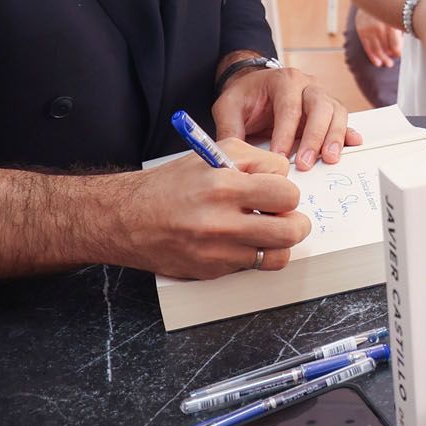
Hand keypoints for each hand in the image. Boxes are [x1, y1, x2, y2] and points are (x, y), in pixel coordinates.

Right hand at [117, 139, 308, 280]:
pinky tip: (241, 240)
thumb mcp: (212, 154)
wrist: (129, 219)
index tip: (275, 190)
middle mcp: (220, 222)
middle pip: (291, 230)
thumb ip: (255, 159)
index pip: (286, 192)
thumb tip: (284, 176)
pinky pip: (252, 267)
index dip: (285, 189)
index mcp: (223, 186)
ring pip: (278, 256)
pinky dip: (253, 254)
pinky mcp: (212, 271)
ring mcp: (217, 252)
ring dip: (279, 243)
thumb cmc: (172, 184)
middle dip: (296, 222)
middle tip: (287, 216)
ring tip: (268, 230)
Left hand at [211, 65, 361, 170]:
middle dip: (314, 137)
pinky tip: (353, 144)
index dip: (285, 134)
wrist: (255, 86)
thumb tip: (231, 159)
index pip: (288, 108)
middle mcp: (308, 85)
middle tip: (306, 163)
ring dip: (334, 137)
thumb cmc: (245, 96)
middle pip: (320, 107)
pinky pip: (343, 120)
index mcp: (284, 80)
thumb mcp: (228, 107)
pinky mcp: (330, 110)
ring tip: (329, 159)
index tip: (278, 157)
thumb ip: (229, 130)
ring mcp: (322, 96)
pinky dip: (348, 133)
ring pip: (337, 112)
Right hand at [355, 11, 403, 69]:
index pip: (395, 45)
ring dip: (382, 58)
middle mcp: (378, 26)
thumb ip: (400, 30)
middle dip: (390, 56)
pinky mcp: (360, 30)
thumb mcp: (397, 15)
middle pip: (386, 48)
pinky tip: (377, 62)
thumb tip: (402, 46)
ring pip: (376, 49)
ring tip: (387, 64)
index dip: (398, 52)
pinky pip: (367, 47)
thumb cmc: (388, 6)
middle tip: (392, 62)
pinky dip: (372, 56)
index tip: (399, 54)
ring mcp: (368, 29)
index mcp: (391, 22)